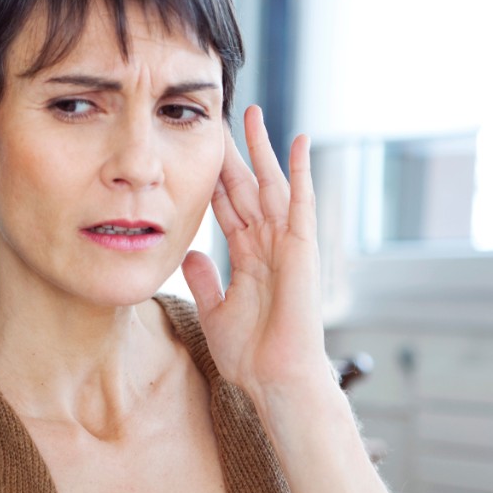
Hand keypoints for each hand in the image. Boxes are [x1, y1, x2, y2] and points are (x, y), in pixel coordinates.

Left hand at [181, 105, 330, 402]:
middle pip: (245, 187)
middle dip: (232, 154)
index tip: (197, 151)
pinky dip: (301, 170)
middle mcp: (268, 243)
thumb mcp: (216, 309)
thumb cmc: (251, 354)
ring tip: (252, 115)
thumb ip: (205, 278)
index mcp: (247, 257)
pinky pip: (301, 201)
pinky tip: (298, 140)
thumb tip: (189, 253)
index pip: (226, 207)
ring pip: (270, 184)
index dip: (212, 178)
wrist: (275, 377)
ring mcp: (286, 243)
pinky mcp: (303, 246)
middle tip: (218, 120)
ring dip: (261, 150)